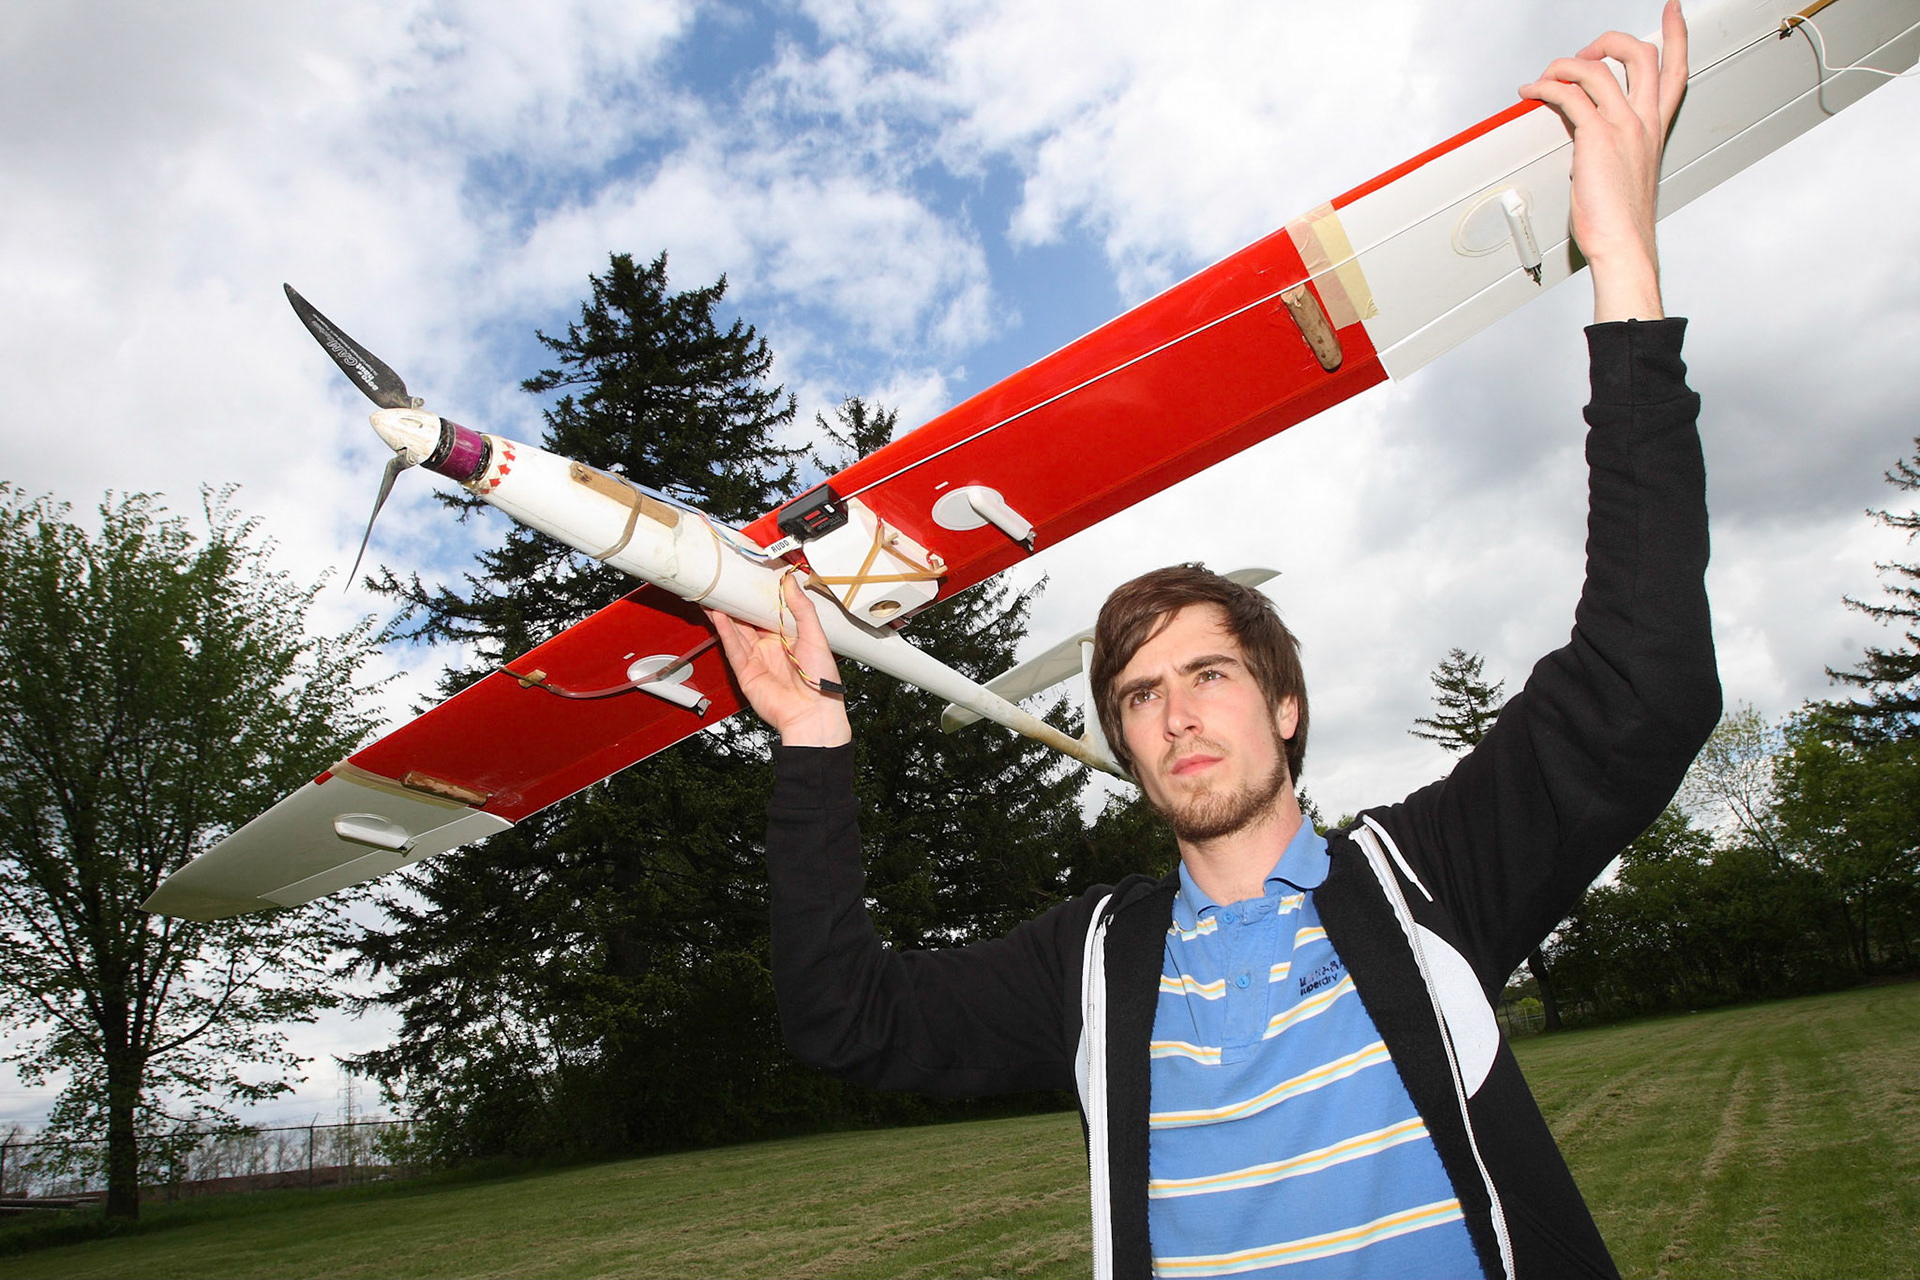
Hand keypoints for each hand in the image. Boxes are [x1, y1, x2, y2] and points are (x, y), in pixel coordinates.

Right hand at [706, 574, 852, 747]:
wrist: (813, 713)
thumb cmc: (821, 680)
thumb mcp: (816, 635)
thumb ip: (802, 609)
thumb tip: (792, 583)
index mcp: (789, 636)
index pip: (769, 611)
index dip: (759, 595)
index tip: (751, 576)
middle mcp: (771, 646)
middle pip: (748, 619)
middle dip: (737, 603)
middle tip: (726, 582)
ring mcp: (757, 658)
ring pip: (736, 631)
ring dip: (725, 614)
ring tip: (715, 594)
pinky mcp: (746, 672)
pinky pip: (733, 648)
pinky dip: (725, 632)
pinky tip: (718, 616)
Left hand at [1520, 0, 1687, 322]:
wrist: (1623, 245)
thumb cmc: (1622, 222)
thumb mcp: (1625, 173)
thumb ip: (1612, 145)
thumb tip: (1583, 132)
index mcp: (1655, 130)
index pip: (1676, 72)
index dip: (1676, 35)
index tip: (1671, 12)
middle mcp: (1644, 123)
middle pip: (1643, 55)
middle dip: (1612, 40)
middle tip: (1589, 48)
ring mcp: (1623, 127)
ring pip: (1600, 68)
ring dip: (1568, 63)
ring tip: (1548, 74)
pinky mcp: (1596, 137)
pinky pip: (1570, 95)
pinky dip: (1547, 87)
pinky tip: (1533, 91)